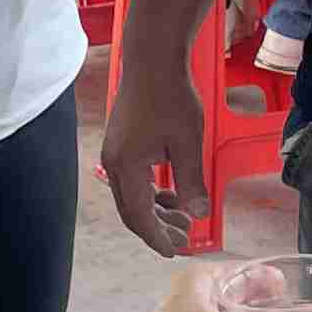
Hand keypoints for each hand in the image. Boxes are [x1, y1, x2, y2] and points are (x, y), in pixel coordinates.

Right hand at [98, 47, 206, 257]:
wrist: (152, 60)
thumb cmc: (171, 98)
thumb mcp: (188, 143)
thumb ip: (191, 182)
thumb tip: (198, 214)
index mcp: (126, 168)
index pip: (139, 216)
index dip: (157, 238)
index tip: (175, 252)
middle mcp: (113, 164)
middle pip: (131, 210)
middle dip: (157, 229)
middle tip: (185, 240)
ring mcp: (114, 153)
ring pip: (132, 196)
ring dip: (156, 211)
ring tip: (183, 219)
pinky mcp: (121, 144)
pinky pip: (132, 180)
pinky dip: (151, 193)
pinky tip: (171, 194)